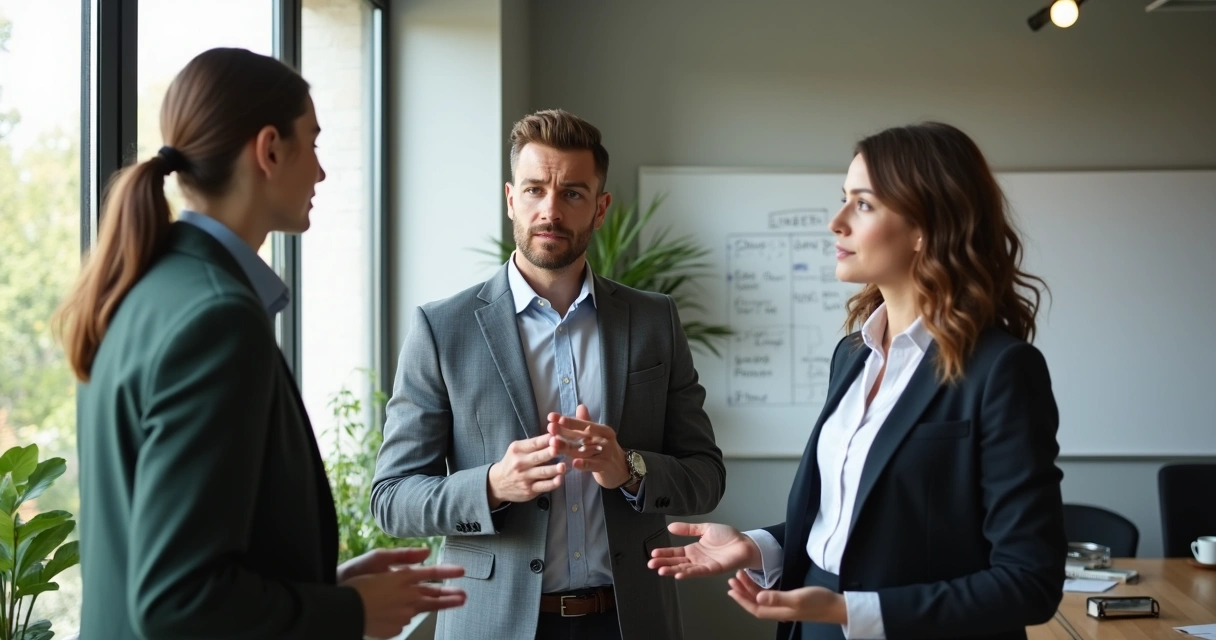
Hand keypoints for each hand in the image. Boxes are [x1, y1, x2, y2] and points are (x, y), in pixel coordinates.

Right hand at [341, 550, 466, 638]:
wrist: (341, 610)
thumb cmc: (355, 582)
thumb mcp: (377, 559)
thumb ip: (404, 556)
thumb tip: (426, 553)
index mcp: (403, 579)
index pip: (431, 574)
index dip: (448, 572)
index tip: (462, 572)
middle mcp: (406, 598)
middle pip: (433, 598)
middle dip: (450, 597)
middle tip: (463, 597)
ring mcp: (402, 615)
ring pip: (419, 609)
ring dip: (429, 606)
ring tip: (441, 604)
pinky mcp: (395, 629)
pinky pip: (402, 620)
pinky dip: (400, 614)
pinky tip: (392, 612)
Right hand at [487, 432, 565, 508]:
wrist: (498, 483)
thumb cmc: (512, 463)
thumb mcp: (517, 450)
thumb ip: (533, 444)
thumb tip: (554, 436)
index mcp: (518, 450)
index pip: (534, 443)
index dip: (546, 440)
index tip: (556, 436)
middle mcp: (520, 463)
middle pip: (538, 457)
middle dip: (550, 452)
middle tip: (560, 448)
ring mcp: (525, 478)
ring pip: (543, 472)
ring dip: (554, 469)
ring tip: (563, 466)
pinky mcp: (530, 490)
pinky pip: (544, 486)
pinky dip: (553, 483)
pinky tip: (560, 479)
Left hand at [546, 404, 630, 489]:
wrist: (622, 470)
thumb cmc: (606, 451)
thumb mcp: (597, 436)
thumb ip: (587, 423)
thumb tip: (580, 406)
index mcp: (602, 430)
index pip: (583, 424)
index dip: (568, 420)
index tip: (552, 417)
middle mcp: (605, 440)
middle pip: (581, 435)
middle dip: (564, 432)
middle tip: (550, 428)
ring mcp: (606, 453)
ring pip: (583, 450)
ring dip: (567, 447)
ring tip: (554, 445)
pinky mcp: (605, 466)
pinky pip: (592, 464)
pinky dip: (584, 464)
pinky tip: (574, 463)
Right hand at [647, 522, 761, 578]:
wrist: (744, 542)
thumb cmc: (727, 536)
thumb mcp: (704, 529)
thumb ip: (688, 529)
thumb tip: (670, 527)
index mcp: (693, 549)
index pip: (675, 553)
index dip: (665, 553)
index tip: (653, 553)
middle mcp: (696, 559)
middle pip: (677, 562)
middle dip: (663, 563)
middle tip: (651, 564)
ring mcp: (703, 565)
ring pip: (684, 568)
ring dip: (672, 570)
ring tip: (660, 570)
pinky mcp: (712, 569)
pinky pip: (698, 572)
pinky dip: (688, 573)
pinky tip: (678, 574)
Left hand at [727, 570, 845, 624]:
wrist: (835, 606)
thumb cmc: (817, 601)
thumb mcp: (797, 598)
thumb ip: (777, 597)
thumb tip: (758, 598)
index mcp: (778, 612)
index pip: (754, 608)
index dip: (741, 600)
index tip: (731, 590)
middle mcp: (779, 611)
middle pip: (756, 603)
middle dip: (743, 592)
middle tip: (732, 580)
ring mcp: (784, 606)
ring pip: (762, 599)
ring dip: (750, 590)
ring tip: (741, 578)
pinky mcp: (790, 601)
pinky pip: (770, 596)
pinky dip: (761, 589)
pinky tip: (757, 584)